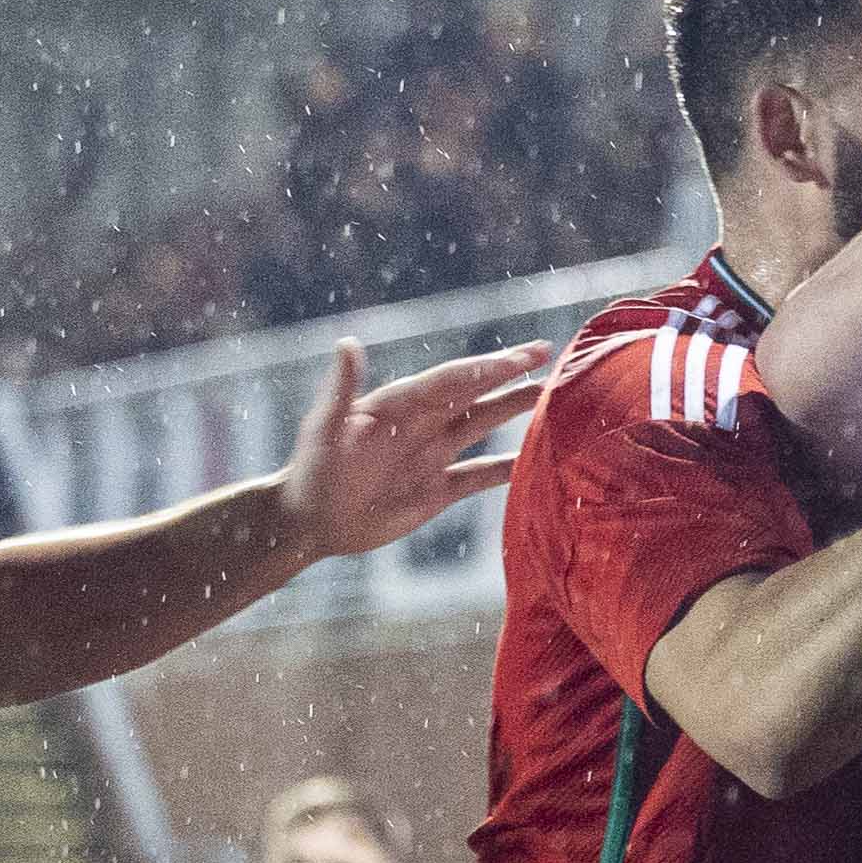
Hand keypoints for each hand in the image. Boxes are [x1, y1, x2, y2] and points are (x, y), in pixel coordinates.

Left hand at [273, 337, 545, 560]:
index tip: (524, 355)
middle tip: (550, 354)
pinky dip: (507, 467)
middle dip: (513, 376)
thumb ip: (342, 387)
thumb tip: (347, 342)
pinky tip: (535, 459)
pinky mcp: (437, 490)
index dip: (488, 367)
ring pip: (483, 427)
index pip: (453, 380)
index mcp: (399, 404)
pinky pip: (479, 475)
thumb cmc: (311, 470)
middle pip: (476, 394)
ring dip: (516, 410)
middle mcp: (422, 424)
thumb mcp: (323, 427)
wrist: (308, 521)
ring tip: (553, 396)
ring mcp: (432, 456)